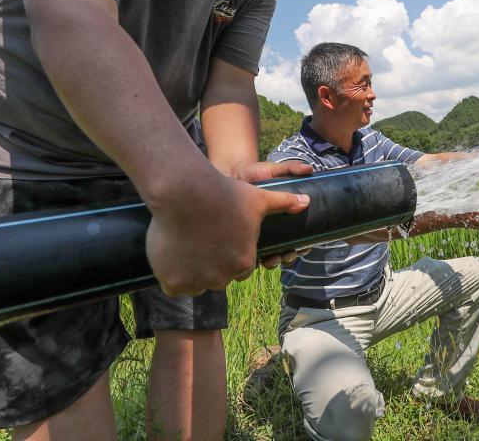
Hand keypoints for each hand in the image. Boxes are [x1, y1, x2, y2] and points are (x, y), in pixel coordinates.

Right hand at [144, 165, 309, 295]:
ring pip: (195, 284)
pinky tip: (171, 258)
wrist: (184, 192)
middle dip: (211, 265)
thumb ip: (282, 203)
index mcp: (245, 262)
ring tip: (185, 247)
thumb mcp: (257, 198)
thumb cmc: (223, 193)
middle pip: (217, 277)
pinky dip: (171, 276)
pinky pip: (173, 287)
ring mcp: (197, 282)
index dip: (230, 255)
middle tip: (201, 241)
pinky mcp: (173, 282)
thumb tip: (307, 201)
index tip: (221, 240)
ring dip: (191, 273)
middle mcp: (223, 277)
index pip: (239, 268)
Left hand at [232, 160, 314, 268]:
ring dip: (275, 261)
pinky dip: (256, 260)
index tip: (305, 247)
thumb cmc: (253, 173)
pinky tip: (257, 258)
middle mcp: (273, 228)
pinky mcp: (242, 236)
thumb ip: (291, 168)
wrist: (229, 174)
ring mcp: (257, 233)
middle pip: (286, 250)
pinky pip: (251, 255)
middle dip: (289, 256)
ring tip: (273, 258)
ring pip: (270, 256)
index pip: (299, 236)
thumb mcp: (273, 170)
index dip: (304, 246)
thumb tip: (310, 169)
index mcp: (284, 215)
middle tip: (288, 254)